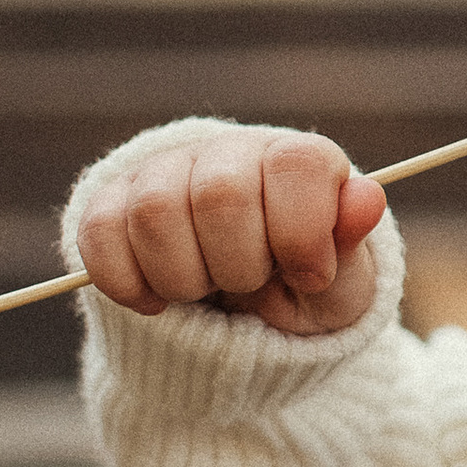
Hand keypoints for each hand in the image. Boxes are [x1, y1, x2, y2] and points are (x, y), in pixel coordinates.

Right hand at [74, 129, 388, 333]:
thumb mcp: (341, 284)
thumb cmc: (298, 290)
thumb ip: (350, 244)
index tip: (308, 275)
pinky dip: (128, 284)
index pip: (295, 165)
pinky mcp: (110, 203)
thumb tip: (367, 198)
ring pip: (154, 212)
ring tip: (205, 292)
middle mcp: (229, 152)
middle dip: (238, 266)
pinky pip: (99, 233)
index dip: (301, 234)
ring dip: (183, 278)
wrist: (238, 315)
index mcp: (296, 160)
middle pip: (219, 194)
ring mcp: (164, 172)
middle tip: (250, 286)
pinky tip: (158, 303)